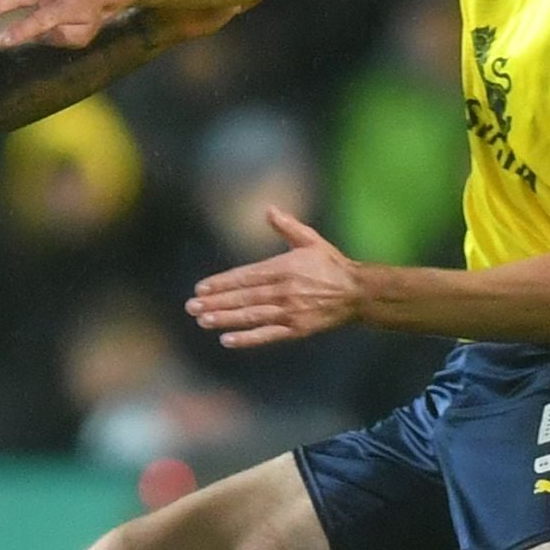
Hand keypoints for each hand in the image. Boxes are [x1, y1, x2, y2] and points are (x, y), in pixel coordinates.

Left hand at [185, 208, 367, 348]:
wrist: (358, 293)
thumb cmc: (331, 265)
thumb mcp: (311, 240)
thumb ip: (287, 226)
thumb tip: (268, 209)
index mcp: (284, 267)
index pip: (245, 276)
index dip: (221, 283)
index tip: (200, 288)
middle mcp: (284, 290)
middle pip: (244, 297)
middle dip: (216, 301)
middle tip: (191, 307)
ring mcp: (290, 312)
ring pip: (252, 316)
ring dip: (226, 319)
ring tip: (203, 320)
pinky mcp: (297, 330)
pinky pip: (268, 335)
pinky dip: (247, 338)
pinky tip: (227, 339)